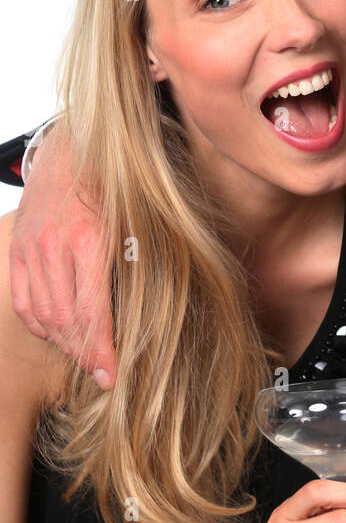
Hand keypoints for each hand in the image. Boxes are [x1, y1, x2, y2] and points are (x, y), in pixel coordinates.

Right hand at [9, 127, 115, 389]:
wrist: (75, 145)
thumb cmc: (116, 183)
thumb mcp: (139, 221)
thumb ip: (139, 265)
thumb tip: (149, 314)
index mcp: (89, 241)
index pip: (92, 314)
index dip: (101, 353)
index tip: (109, 378)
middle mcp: (54, 246)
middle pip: (65, 322)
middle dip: (84, 353)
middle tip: (101, 371)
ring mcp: (31, 247)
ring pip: (43, 315)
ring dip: (64, 342)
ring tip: (85, 354)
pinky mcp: (18, 246)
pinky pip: (25, 300)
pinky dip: (41, 323)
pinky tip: (58, 332)